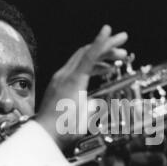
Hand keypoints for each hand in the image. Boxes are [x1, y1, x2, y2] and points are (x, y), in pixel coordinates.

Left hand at [35, 25, 127, 148]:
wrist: (43, 135)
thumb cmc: (62, 130)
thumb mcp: (84, 119)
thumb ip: (93, 106)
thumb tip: (97, 100)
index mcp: (73, 82)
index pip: (89, 56)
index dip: (100, 42)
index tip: (109, 30)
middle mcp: (64, 76)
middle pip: (86, 53)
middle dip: (105, 47)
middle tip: (123, 45)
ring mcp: (60, 79)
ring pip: (81, 59)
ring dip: (100, 57)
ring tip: (117, 60)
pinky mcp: (58, 84)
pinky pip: (76, 68)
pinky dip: (91, 66)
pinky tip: (102, 70)